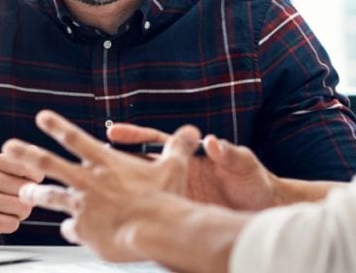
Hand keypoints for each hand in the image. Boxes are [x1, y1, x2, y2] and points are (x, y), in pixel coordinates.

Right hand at [0, 152, 43, 246]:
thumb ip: (19, 163)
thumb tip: (34, 151)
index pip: (28, 168)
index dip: (33, 181)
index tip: (23, 185)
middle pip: (27, 189)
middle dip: (26, 200)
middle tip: (10, 202)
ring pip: (23, 207)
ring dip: (19, 214)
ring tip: (4, 211)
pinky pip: (13, 223)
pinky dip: (10, 225)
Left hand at [2, 110, 200, 261]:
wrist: (156, 229)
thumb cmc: (164, 199)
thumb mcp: (173, 167)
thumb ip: (178, 147)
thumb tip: (192, 132)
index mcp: (106, 163)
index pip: (75, 138)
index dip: (57, 126)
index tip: (41, 117)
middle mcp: (88, 181)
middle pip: (48, 163)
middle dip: (26, 154)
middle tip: (9, 148)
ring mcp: (83, 206)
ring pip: (50, 197)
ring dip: (35, 195)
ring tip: (23, 194)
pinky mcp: (84, 230)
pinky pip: (71, 230)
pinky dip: (70, 231)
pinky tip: (69, 233)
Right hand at [108, 123, 280, 210]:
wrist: (265, 210)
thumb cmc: (256, 183)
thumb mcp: (245, 165)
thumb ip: (230, 153)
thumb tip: (213, 142)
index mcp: (190, 157)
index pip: (155, 142)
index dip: (134, 136)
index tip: (113, 132)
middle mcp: (179, 175)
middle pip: (139, 167)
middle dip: (114, 164)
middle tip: (90, 162)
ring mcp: (178, 195)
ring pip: (142, 193)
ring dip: (120, 193)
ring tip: (93, 196)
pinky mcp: (181, 215)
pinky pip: (156, 216)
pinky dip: (139, 218)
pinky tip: (120, 223)